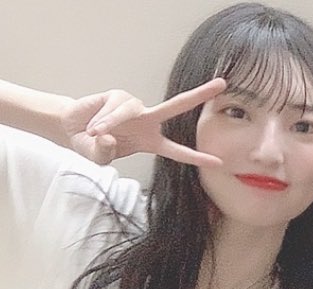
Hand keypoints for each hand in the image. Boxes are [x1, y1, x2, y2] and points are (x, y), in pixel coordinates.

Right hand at [60, 78, 225, 167]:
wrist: (71, 128)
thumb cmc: (92, 145)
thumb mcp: (98, 157)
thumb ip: (104, 153)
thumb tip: (107, 136)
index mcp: (151, 141)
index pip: (178, 151)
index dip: (196, 157)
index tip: (218, 161)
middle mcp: (147, 121)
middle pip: (177, 105)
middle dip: (199, 94)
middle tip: (222, 84)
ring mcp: (134, 107)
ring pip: (128, 113)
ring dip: (108, 124)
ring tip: (93, 133)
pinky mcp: (118, 96)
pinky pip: (113, 108)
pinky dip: (101, 118)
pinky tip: (92, 124)